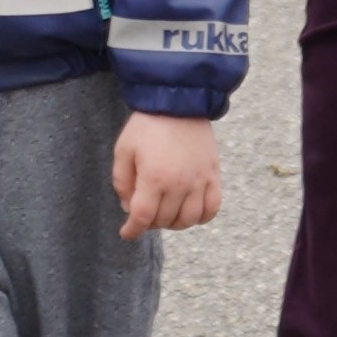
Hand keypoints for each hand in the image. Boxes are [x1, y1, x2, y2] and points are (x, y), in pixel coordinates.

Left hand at [113, 112, 222, 238]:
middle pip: (165, 220)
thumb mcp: (123, 150)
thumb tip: (128, 207)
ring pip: (189, 219)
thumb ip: (122, 182)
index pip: (143, 216)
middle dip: (150, 222)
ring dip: (174, 223)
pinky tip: (189, 213)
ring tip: (164, 213)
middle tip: (142, 213)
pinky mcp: (214, 175)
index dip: (133, 229)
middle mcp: (180, 184)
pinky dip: (201, 217)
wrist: (178, 103)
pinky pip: (212, 208)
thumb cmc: (147, 126)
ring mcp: (200, 181)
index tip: (127, 233)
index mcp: (155, 178)